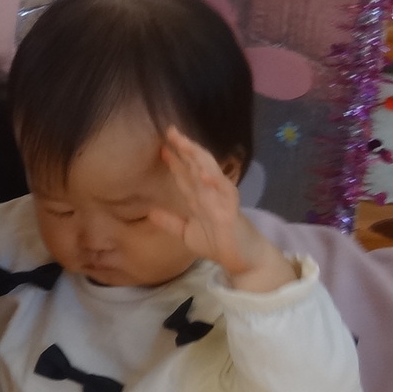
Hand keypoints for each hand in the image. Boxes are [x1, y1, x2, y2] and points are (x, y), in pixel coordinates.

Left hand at [147, 127, 295, 292]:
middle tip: (170, 130)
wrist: (242, 261)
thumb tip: (150, 211)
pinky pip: (224, 192)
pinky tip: (204, 172)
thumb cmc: (218, 245)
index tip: (162, 147)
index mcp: (199, 198)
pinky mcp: (231, 210)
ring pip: (208, 172)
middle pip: (195, 166)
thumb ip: (171, 222)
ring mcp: (221, 199)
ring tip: (183, 142)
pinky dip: (215, 181)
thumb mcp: (187, 233)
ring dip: (197, 156)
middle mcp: (209, 193)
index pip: (184, 175)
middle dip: (183, 148)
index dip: (174, 161)